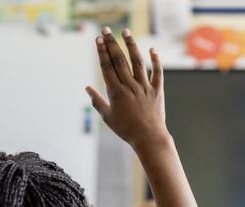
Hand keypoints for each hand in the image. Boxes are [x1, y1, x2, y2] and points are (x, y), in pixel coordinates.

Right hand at [86, 27, 168, 150]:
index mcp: (116, 92)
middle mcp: (130, 86)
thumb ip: (97, 101)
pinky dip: (155, 60)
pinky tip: (152, 49)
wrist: (149, 138)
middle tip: (106, 30)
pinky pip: (157, 73)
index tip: (98, 39)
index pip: (107, 67)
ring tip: (126, 32)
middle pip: (119, 60)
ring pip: (137, 62)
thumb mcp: (108, 117)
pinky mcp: (157, 90)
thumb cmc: (126, 129)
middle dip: (112, 43)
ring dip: (131, 45)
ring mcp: (144, 87)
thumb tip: (87, 88)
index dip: (102, 52)